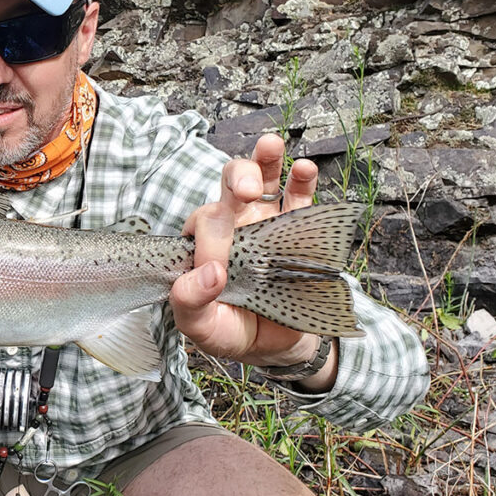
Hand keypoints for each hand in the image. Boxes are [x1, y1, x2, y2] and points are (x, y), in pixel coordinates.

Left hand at [170, 133, 331, 377]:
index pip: (203, 225)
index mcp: (202, 244)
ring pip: (262, 178)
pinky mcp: (298, 230)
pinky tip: (305, 168)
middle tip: (245, 191)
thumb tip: (207, 274)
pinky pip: (301, 198)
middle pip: (228, 185)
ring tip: (270, 147)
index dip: (210, 241)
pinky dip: (303, 179)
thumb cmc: (231, 331)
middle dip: (236, 179)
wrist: (277, 347)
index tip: (219, 272)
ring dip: (265, 160)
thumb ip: (190, 303)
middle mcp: (232, 225)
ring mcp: (266, 223)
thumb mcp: (202, 327)